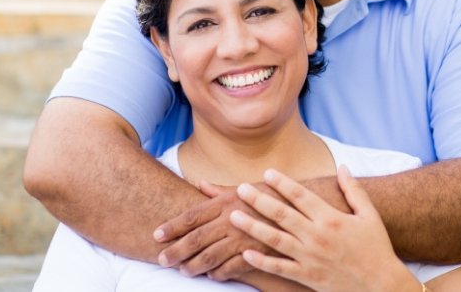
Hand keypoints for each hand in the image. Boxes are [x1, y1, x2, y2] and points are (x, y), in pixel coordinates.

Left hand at [154, 181, 276, 279]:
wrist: (304, 206)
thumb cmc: (272, 195)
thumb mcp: (245, 189)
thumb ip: (219, 191)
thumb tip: (200, 184)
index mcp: (226, 202)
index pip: (192, 216)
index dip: (172, 226)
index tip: (156, 234)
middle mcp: (231, 219)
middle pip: (196, 238)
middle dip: (176, 250)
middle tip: (161, 259)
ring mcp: (243, 238)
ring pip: (210, 256)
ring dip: (193, 266)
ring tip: (182, 271)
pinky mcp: (256, 253)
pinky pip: (231, 268)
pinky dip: (219, 274)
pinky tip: (211, 276)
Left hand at [230, 165, 419, 291]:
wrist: (383, 287)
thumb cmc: (377, 248)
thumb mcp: (369, 215)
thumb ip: (354, 190)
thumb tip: (342, 166)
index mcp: (331, 218)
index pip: (301, 195)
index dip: (282, 183)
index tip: (267, 172)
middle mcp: (317, 236)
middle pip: (282, 214)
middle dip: (259, 200)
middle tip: (240, 189)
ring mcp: (310, 258)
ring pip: (275, 240)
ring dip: (252, 227)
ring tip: (233, 216)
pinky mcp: (308, 277)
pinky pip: (280, 269)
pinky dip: (262, 262)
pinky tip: (245, 254)